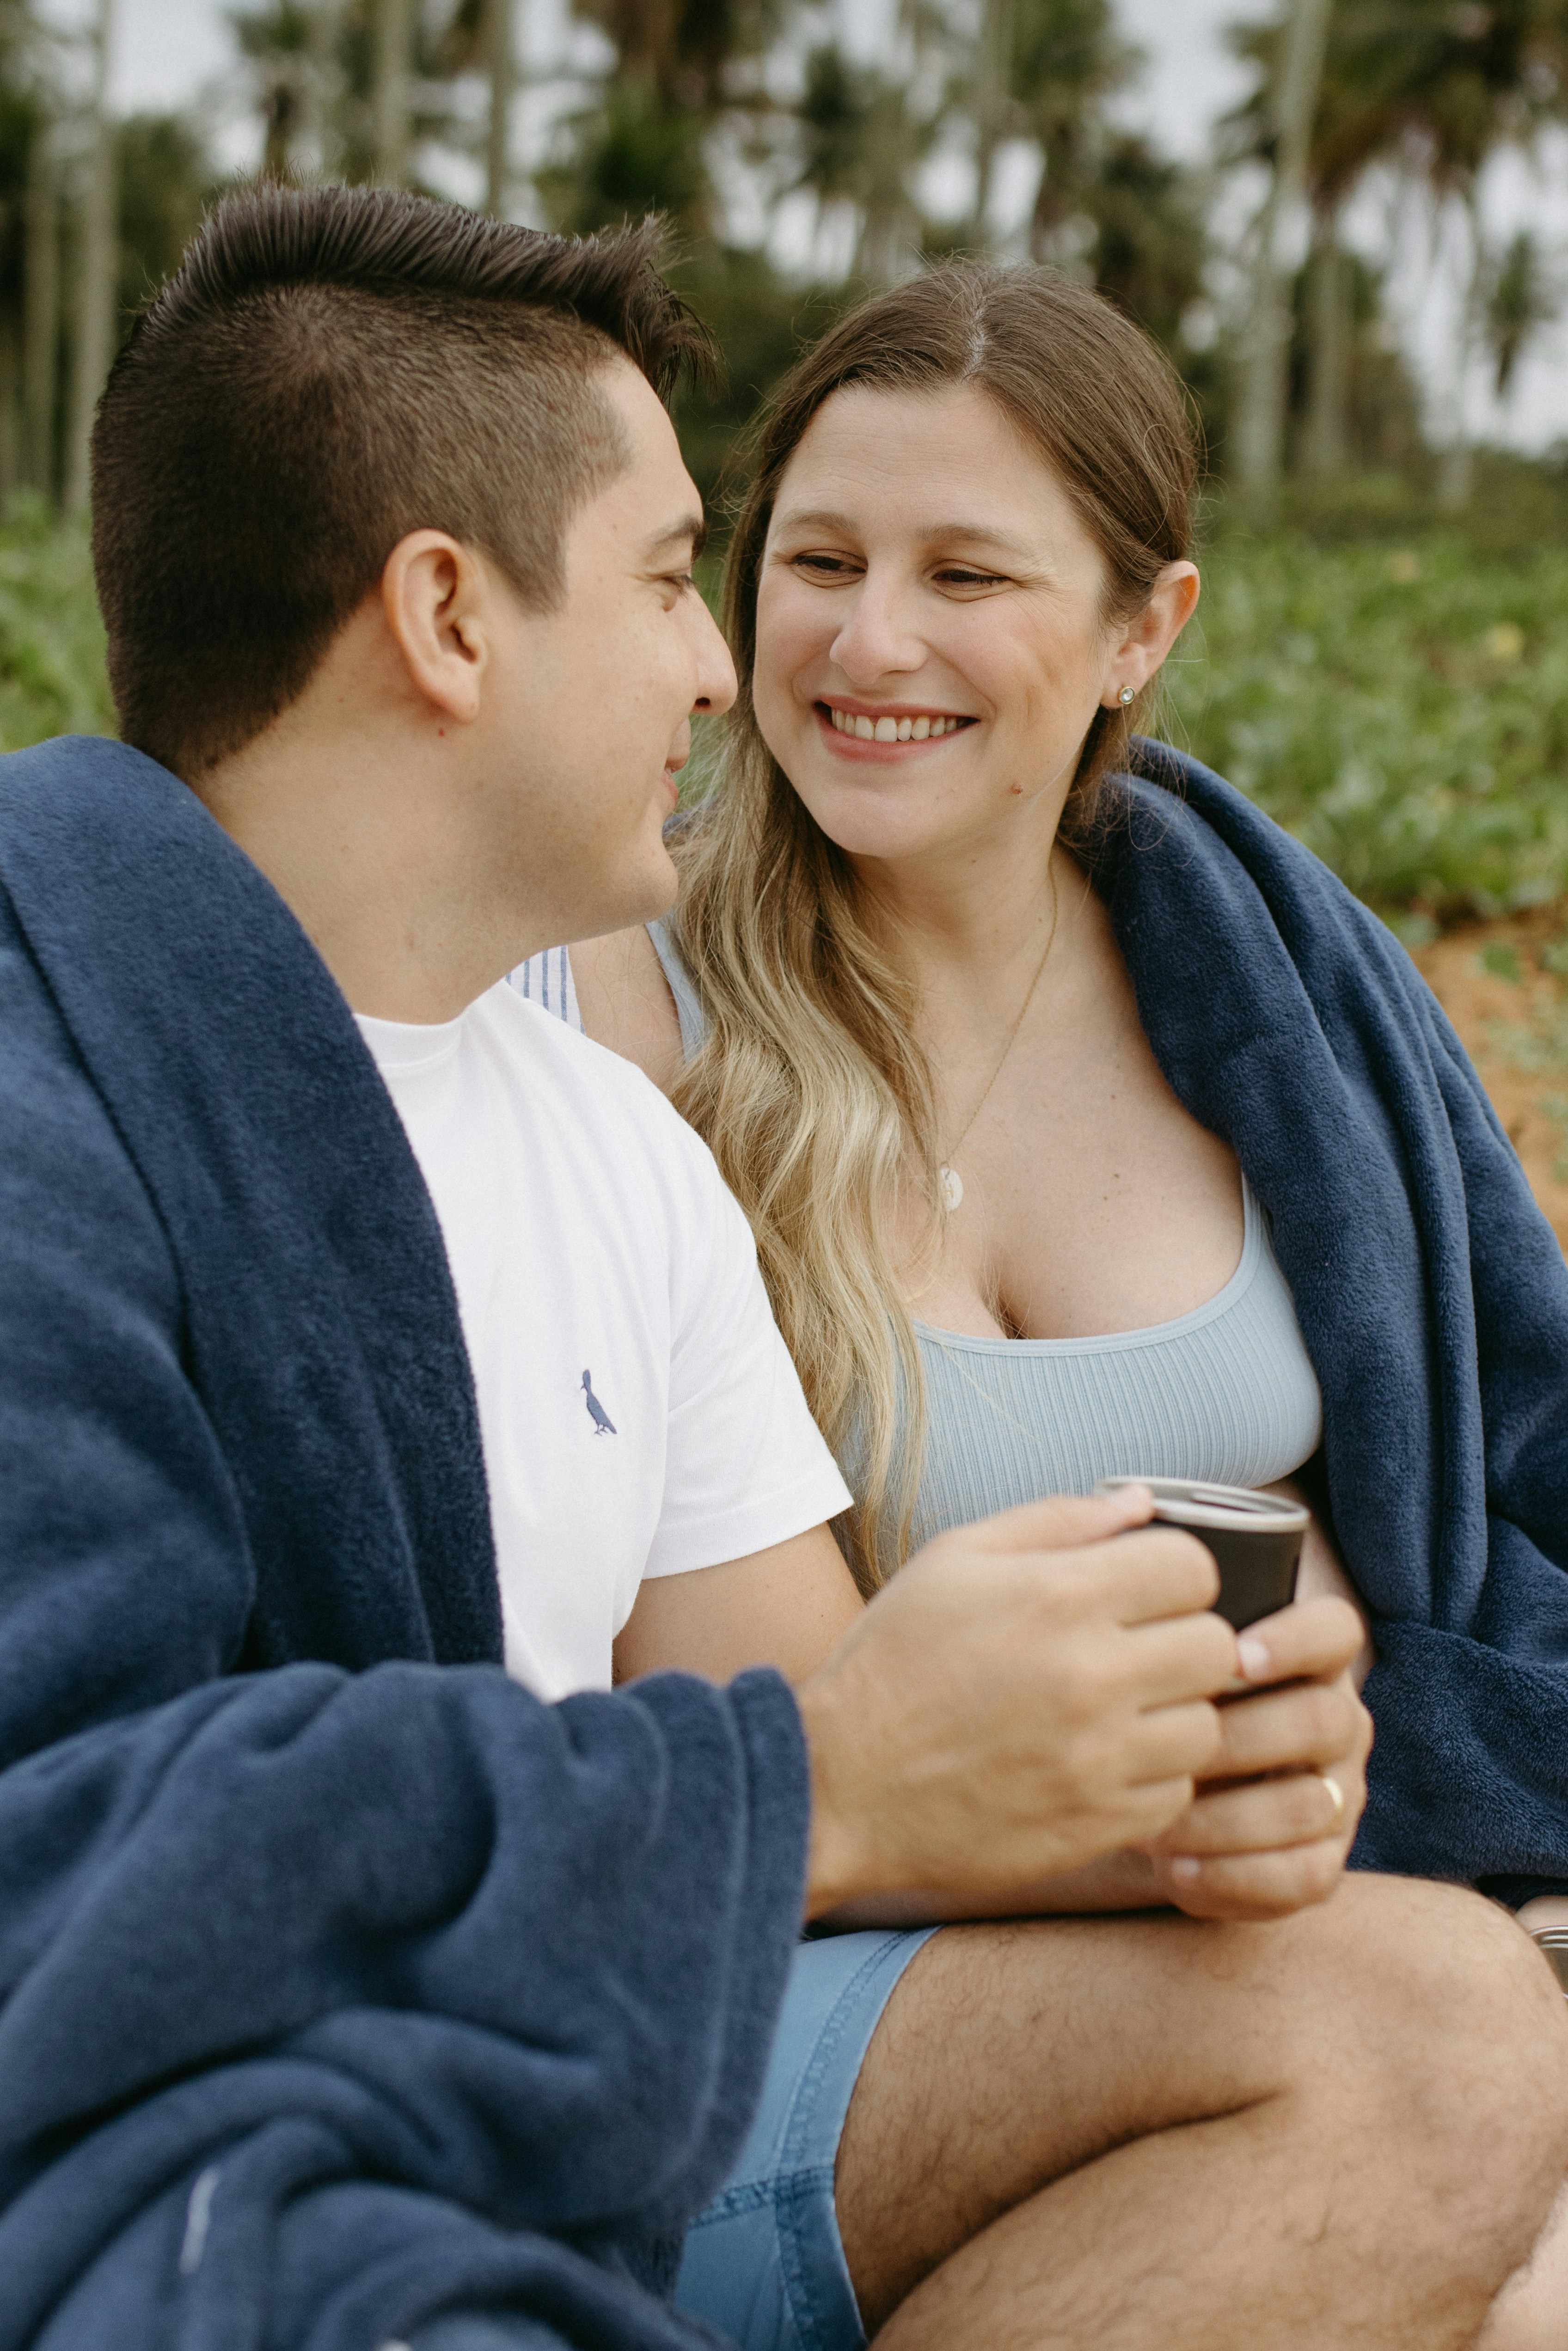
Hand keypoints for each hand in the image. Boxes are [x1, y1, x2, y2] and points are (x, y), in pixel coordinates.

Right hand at [795, 1488, 1238, 1918]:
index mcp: (1058, 1597)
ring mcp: (1099, 1760)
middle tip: (1138, 1652)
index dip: (1174, 1573)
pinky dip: (1149, 1779)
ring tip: (1117, 1712)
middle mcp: (1091, 1676)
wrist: (838, 1787)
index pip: (1193, 1567)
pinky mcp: (1098, 1826)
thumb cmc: (893, 1663)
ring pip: (1207, 1728)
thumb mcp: (953, 1560)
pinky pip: (1175, 1795)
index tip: (1143, 1590)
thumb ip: (1056, 1520)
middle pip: (1217, 1647)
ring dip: (1173, 1716)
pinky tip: (1098, 1763)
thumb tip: (1142, 1504)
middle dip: (1184, 1641)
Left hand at [1140, 1595, 1371, 1922]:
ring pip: (1313, 1803)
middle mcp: (1335, 1720)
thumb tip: (1129, 1509)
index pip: (1334, 1629)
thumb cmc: (1134, 1695)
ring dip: (1228, 1818)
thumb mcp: (1140, 1639)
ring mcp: (1335, 1793)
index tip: (1236, 1654)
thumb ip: (1138, 1584)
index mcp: (1304, 1656)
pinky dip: (1238, 1878)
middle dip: (1243, 1738)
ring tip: (1154, 1824)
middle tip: (1168, 1751)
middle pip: (1325, 1718)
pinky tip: (1175, 1870)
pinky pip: (1306, 1877)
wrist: (1132, 1789)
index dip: (1296, 1638)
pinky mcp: (1319, 1861)